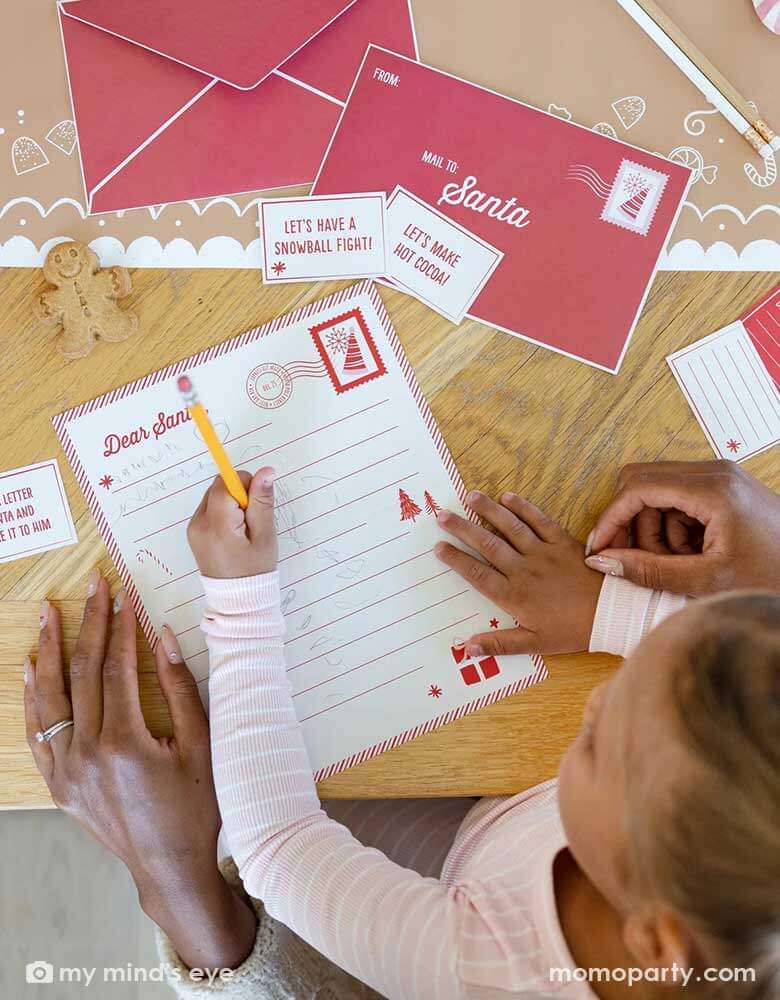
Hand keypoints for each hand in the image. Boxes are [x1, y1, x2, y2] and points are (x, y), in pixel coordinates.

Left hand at [25, 572, 255, 970]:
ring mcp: (66, 770)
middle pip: (81, 672)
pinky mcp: (58, 784)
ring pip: (50, 698)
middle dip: (88, 623)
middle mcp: (86, 753)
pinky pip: (38, 732)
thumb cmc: (195, 806)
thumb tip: (165, 637)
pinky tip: (32, 669)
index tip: (121, 592)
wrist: (168, 865)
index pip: (116, 667)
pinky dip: (34, 698)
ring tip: (49, 613)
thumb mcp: (201, 745)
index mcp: (124, 742)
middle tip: (91, 586)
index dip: (119, 626)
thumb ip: (182, 688)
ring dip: (49, 650)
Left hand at [187, 468, 276, 578]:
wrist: (238, 601)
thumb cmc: (255, 570)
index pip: (226, 482)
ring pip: (213, 496)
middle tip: (251, 521)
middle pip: (218, 487)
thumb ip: (262, 501)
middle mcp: (198, 523)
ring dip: (231, 503)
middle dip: (238, 495)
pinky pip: (209, 508)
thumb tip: (266, 471)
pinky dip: (223, 513)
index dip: (245, 486)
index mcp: (217, 525)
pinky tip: (233, 533)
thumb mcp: (265, 536)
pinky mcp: (193, 532)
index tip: (256, 507)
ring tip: (242, 530)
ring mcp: (193, 528)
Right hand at [434, 491, 602, 654]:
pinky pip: (539, 520)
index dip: (456, 559)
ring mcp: (543, 553)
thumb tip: (467, 648)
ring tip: (470, 497)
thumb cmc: (573, 631)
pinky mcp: (562, 541)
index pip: (477, 574)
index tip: (438, 547)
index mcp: (514, 595)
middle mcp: (524, 570)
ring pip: (510, 527)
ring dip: (488, 510)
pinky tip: (508, 496)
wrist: (611, 613)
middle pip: (487, 545)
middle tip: (442, 515)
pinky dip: (523, 507)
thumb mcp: (536, 644)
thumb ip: (501, 644)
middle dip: (463, 529)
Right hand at [585, 461, 779, 594]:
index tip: (598, 549)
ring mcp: (720, 476)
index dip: (611, 518)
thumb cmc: (772, 576)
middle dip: (631, 522)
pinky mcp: (723, 486)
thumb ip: (649, 571)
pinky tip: (690, 554)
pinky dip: (672, 526)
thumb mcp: (706, 580)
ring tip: (675, 563)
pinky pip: (678, 497)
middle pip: (642, 481)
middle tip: (635, 559)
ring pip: (658, 490)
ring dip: (653, 528)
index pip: (638, 488)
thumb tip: (603, 562)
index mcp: (712, 489)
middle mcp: (714, 472)